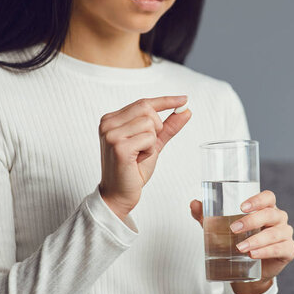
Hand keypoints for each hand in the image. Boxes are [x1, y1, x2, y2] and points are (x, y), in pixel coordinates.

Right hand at [99, 96, 190, 219]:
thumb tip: (185, 110)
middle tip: (146, 146)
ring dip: (152, 142)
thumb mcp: (153, 143)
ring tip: (139, 155)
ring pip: (150, 124)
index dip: (166, 100)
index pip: (143, 103)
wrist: (119, 194)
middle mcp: (108, 123)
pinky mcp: (119, 146)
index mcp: (111, 119)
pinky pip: (149, 138)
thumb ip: (168, 127)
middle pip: (148, 110)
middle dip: (157, 128)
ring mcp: (111, 134)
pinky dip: (150, 150)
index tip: (184, 99)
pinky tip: (137, 160)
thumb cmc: (133, 169)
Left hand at [190, 190, 293, 293]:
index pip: (268, 197)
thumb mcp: (220, 229)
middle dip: (252, 221)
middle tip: (234, 229)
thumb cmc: (236, 243)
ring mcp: (285, 234)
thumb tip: (194, 203)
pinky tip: (253, 255)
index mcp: (266, 208)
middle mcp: (278, 218)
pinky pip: (281, 248)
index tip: (241, 207)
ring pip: (275, 233)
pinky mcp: (289, 250)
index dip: (258, 200)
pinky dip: (267, 251)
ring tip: (240, 247)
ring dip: (257, 239)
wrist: (247, 271)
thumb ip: (207, 216)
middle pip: (271, 214)